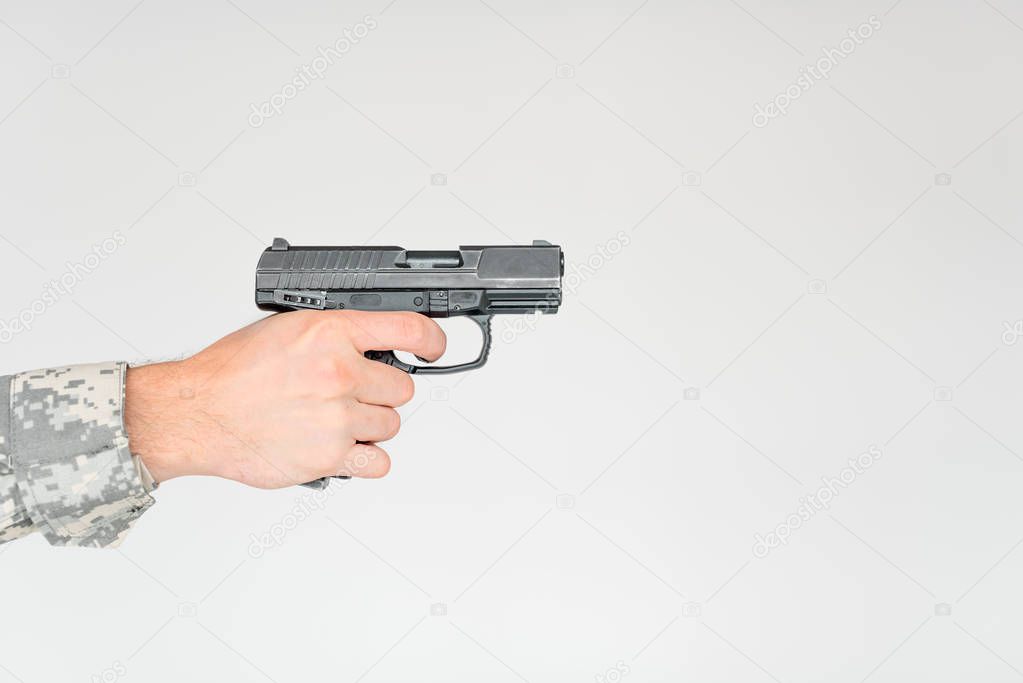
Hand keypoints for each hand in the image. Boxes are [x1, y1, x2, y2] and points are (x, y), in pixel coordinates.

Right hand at [123, 311, 445, 487]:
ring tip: (331, 418)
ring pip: (390, 424)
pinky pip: (378, 462)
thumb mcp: (287, 329)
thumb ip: (336, 334)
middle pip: (402, 387)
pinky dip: (365, 458)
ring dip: (369, 424)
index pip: (410, 330)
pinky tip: (342, 447)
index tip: (434, 349)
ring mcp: (338, 417)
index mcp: (331, 333)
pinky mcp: (331, 456)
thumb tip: (374, 344)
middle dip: (380, 391)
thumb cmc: (232, 372)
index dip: (431, 341)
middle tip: (347, 392)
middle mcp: (339, 373)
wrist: (197, 413)